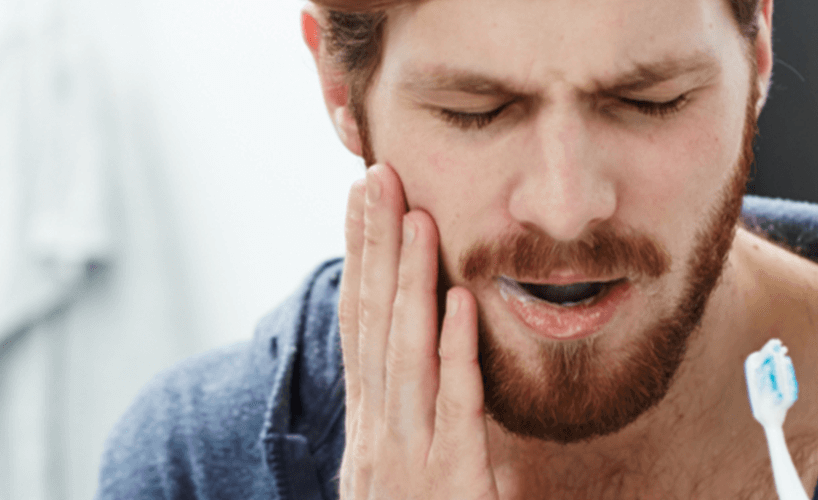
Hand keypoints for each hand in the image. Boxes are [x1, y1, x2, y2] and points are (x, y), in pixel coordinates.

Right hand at [338, 164, 498, 498]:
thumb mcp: (409, 485)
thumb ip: (417, 427)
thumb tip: (426, 361)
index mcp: (370, 436)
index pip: (359, 330)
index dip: (359, 260)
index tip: (360, 200)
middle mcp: (379, 441)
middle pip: (372, 327)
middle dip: (374, 248)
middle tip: (376, 177)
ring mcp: (408, 462)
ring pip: (406, 356)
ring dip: (410, 282)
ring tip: (415, 217)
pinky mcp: (451, 484)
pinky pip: (454, 410)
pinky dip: (454, 355)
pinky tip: (458, 305)